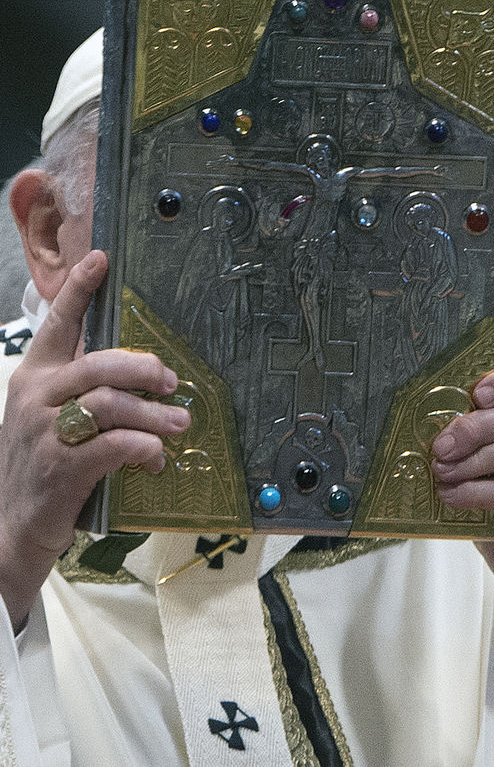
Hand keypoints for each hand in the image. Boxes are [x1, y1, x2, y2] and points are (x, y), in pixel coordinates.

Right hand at [0, 250, 189, 628]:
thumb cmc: (40, 468)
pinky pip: (114, 446)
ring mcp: (45, 435)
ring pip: (110, 404)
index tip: (99, 260)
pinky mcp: (62, 470)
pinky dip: (144, 448)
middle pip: (97, 365)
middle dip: (141, 367)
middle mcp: (35, 399)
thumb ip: (80, 393)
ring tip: (180, 423)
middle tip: (170, 379)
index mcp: (33, 378)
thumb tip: (138, 375)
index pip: (56, 325)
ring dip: (153, 413)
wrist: (10, 530)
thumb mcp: (48, 420)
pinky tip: (157, 457)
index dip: (78, 291)